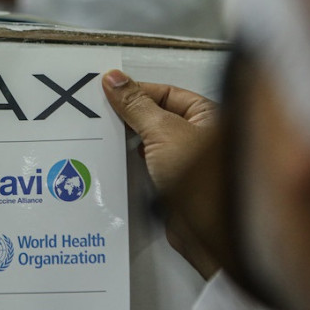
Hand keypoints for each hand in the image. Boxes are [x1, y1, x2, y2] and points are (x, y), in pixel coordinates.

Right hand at [102, 70, 221, 278]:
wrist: (208, 230)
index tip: (108, 90)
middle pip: (157, 116)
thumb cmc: (203, 178)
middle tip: (101, 111)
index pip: (166, 93)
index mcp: (207, 115)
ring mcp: (185, 160)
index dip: (137, 91)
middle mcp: (198, 135)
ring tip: (102, 133)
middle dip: (130, 115)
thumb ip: (136, 105)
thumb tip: (115, 79)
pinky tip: (114, 159)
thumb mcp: (163, 131)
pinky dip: (131, 161)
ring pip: (150, 141)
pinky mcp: (173, 183)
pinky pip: (147, 164)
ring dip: (129, 140)